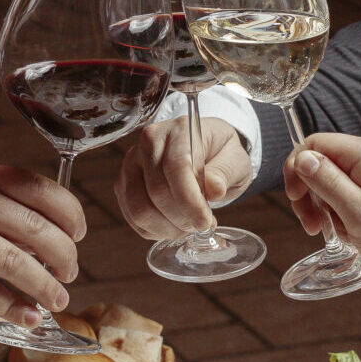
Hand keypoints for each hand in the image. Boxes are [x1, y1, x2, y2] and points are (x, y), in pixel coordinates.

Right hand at [0, 160, 85, 327]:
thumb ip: (7, 206)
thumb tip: (61, 235)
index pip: (41, 189)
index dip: (70, 214)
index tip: (78, 234)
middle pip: (36, 227)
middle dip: (64, 254)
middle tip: (70, 271)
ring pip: (18, 262)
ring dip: (46, 285)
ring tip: (58, 298)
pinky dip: (16, 307)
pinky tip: (30, 316)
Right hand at [114, 117, 251, 239]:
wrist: (205, 153)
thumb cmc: (221, 155)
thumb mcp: (236, 160)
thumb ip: (225, 172)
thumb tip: (214, 189)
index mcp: (178, 130)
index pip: (176, 168)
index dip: (189, 201)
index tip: (205, 222)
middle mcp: (148, 143)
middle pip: (156, 192)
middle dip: (182, 218)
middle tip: (203, 225)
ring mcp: (131, 165)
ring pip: (140, 209)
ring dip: (168, 228)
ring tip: (189, 226)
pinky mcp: (124, 185)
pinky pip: (134, 219)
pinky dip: (156, 231)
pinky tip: (175, 226)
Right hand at [284, 133, 360, 278]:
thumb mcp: (355, 211)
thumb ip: (326, 182)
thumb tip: (302, 158)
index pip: (313, 144)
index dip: (297, 170)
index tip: (297, 200)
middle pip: (322, 162)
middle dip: (311, 194)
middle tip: (313, 227)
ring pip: (336, 179)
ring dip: (328, 207)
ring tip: (340, 232)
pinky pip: (354, 189)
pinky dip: (346, 209)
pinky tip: (354, 229)